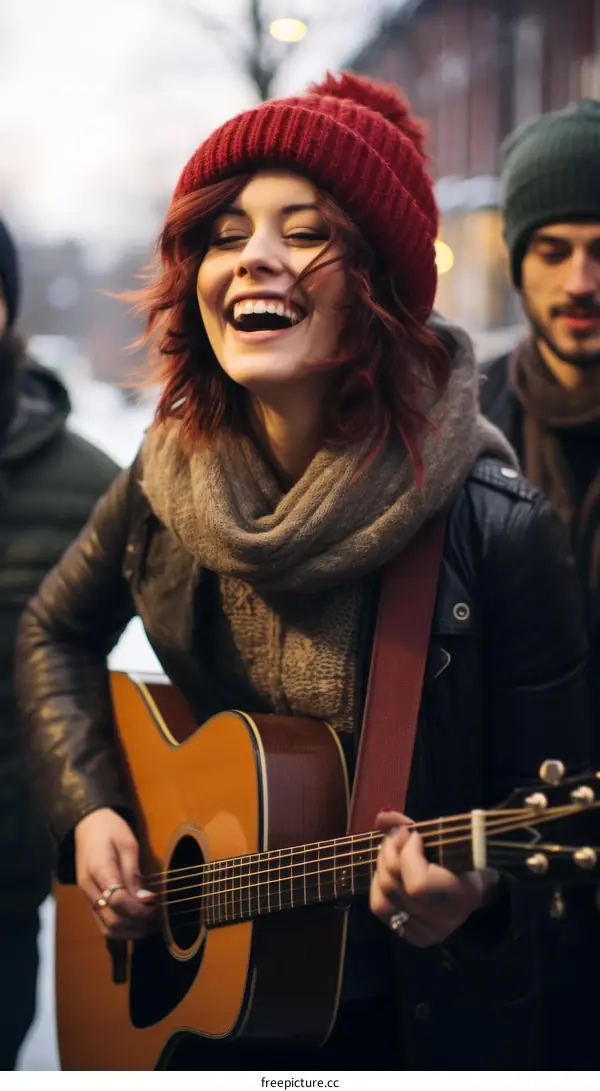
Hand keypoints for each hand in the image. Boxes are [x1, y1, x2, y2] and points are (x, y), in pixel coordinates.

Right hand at [75, 807, 156, 938]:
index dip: (139, 909)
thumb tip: (146, 900)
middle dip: (137, 923)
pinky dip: (121, 929)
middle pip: (111, 919)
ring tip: (150, 925)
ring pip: (106, 928)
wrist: (88, 825)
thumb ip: (134, 873)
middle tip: (158, 917)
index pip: (118, 900)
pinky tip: (137, 924)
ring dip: (130, 931)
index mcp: (98, 869)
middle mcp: (88, 888)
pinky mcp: (89, 901)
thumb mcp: (128, 844)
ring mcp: (87, 896)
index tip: (157, 906)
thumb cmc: (111, 830)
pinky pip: (103, 923)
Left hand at [369, 809, 498, 946]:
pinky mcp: (417, 936)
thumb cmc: (465, 859)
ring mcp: (430, 931)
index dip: (407, 854)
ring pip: (383, 899)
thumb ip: (414, 826)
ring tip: (391, 853)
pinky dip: (379, 887)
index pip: (418, 883)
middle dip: (388, 853)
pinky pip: (382, 910)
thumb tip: (383, 817)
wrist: (477, 891)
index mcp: (464, 893)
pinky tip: (391, 874)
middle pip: (395, 886)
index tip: (414, 835)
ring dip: (381, 869)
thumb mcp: (450, 838)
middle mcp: (446, 918)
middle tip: (395, 837)